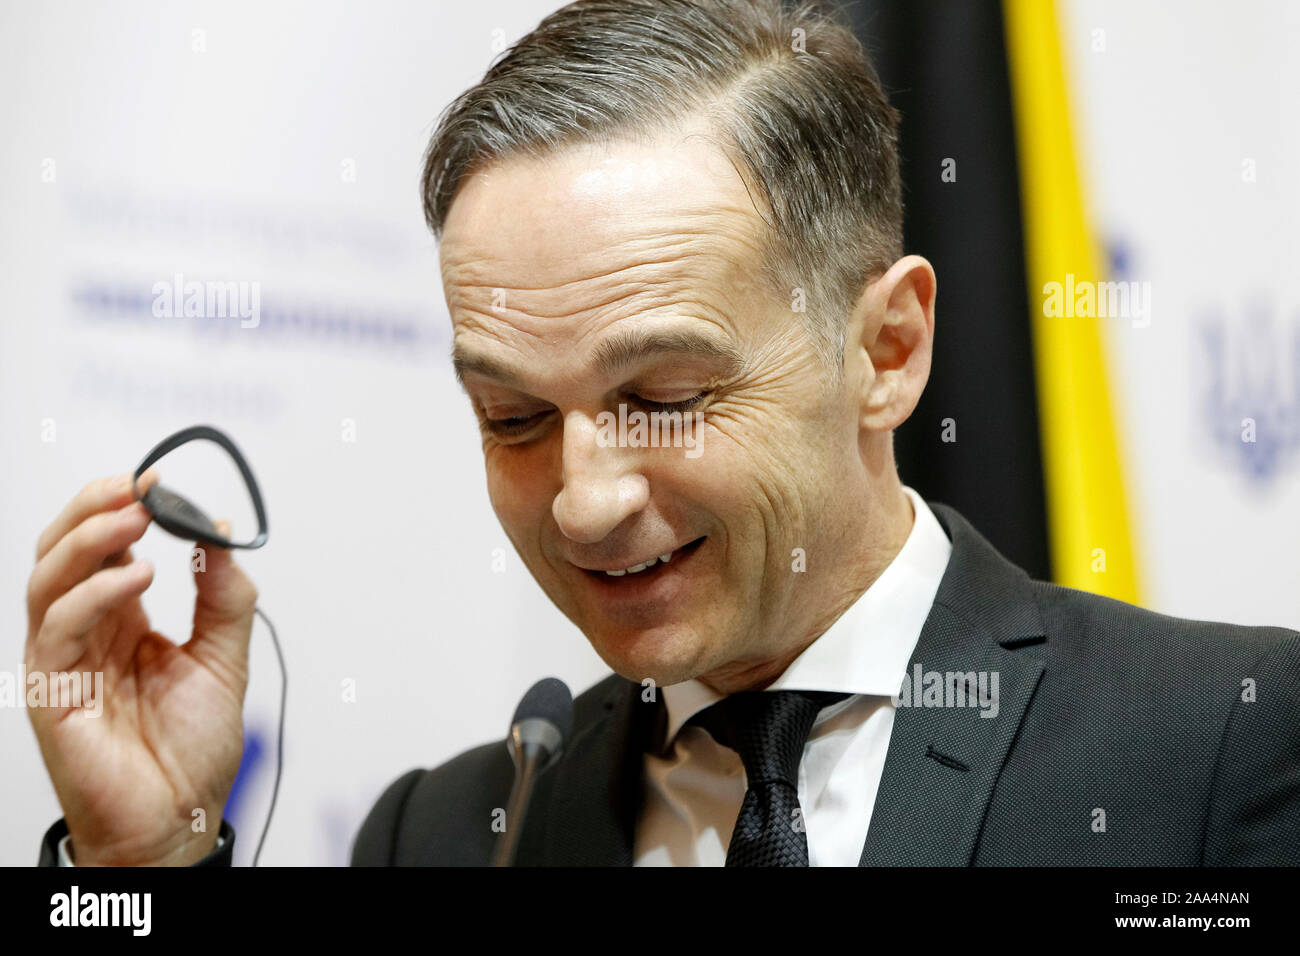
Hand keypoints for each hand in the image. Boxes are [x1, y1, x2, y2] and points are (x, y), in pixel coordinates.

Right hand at [25, 470, 257, 864]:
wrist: (179, 819)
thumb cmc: (192, 750)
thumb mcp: (225, 657)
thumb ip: (224, 596)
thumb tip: (220, 531)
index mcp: (122, 622)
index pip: (104, 550)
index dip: (120, 509)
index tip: (157, 480)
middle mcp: (87, 634)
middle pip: (62, 553)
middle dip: (94, 510)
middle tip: (136, 488)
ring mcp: (65, 660)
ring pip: (48, 580)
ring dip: (88, 541)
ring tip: (134, 521)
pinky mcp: (54, 691)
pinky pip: (57, 628)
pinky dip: (90, 593)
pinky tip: (135, 579)